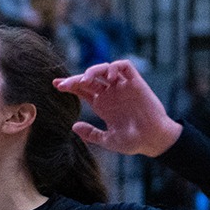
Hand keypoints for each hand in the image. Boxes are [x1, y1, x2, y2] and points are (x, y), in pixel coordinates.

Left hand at [54, 60, 180, 156]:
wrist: (153, 140)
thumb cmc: (133, 142)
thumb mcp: (107, 140)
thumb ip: (91, 134)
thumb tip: (73, 126)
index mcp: (102, 104)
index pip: (82, 89)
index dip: (69, 85)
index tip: (56, 85)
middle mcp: (111, 93)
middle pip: (89, 78)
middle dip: (74, 78)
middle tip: (64, 84)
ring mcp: (123, 87)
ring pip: (105, 69)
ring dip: (93, 70)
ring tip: (86, 79)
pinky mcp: (136, 83)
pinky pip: (126, 67)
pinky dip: (116, 67)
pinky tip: (109, 76)